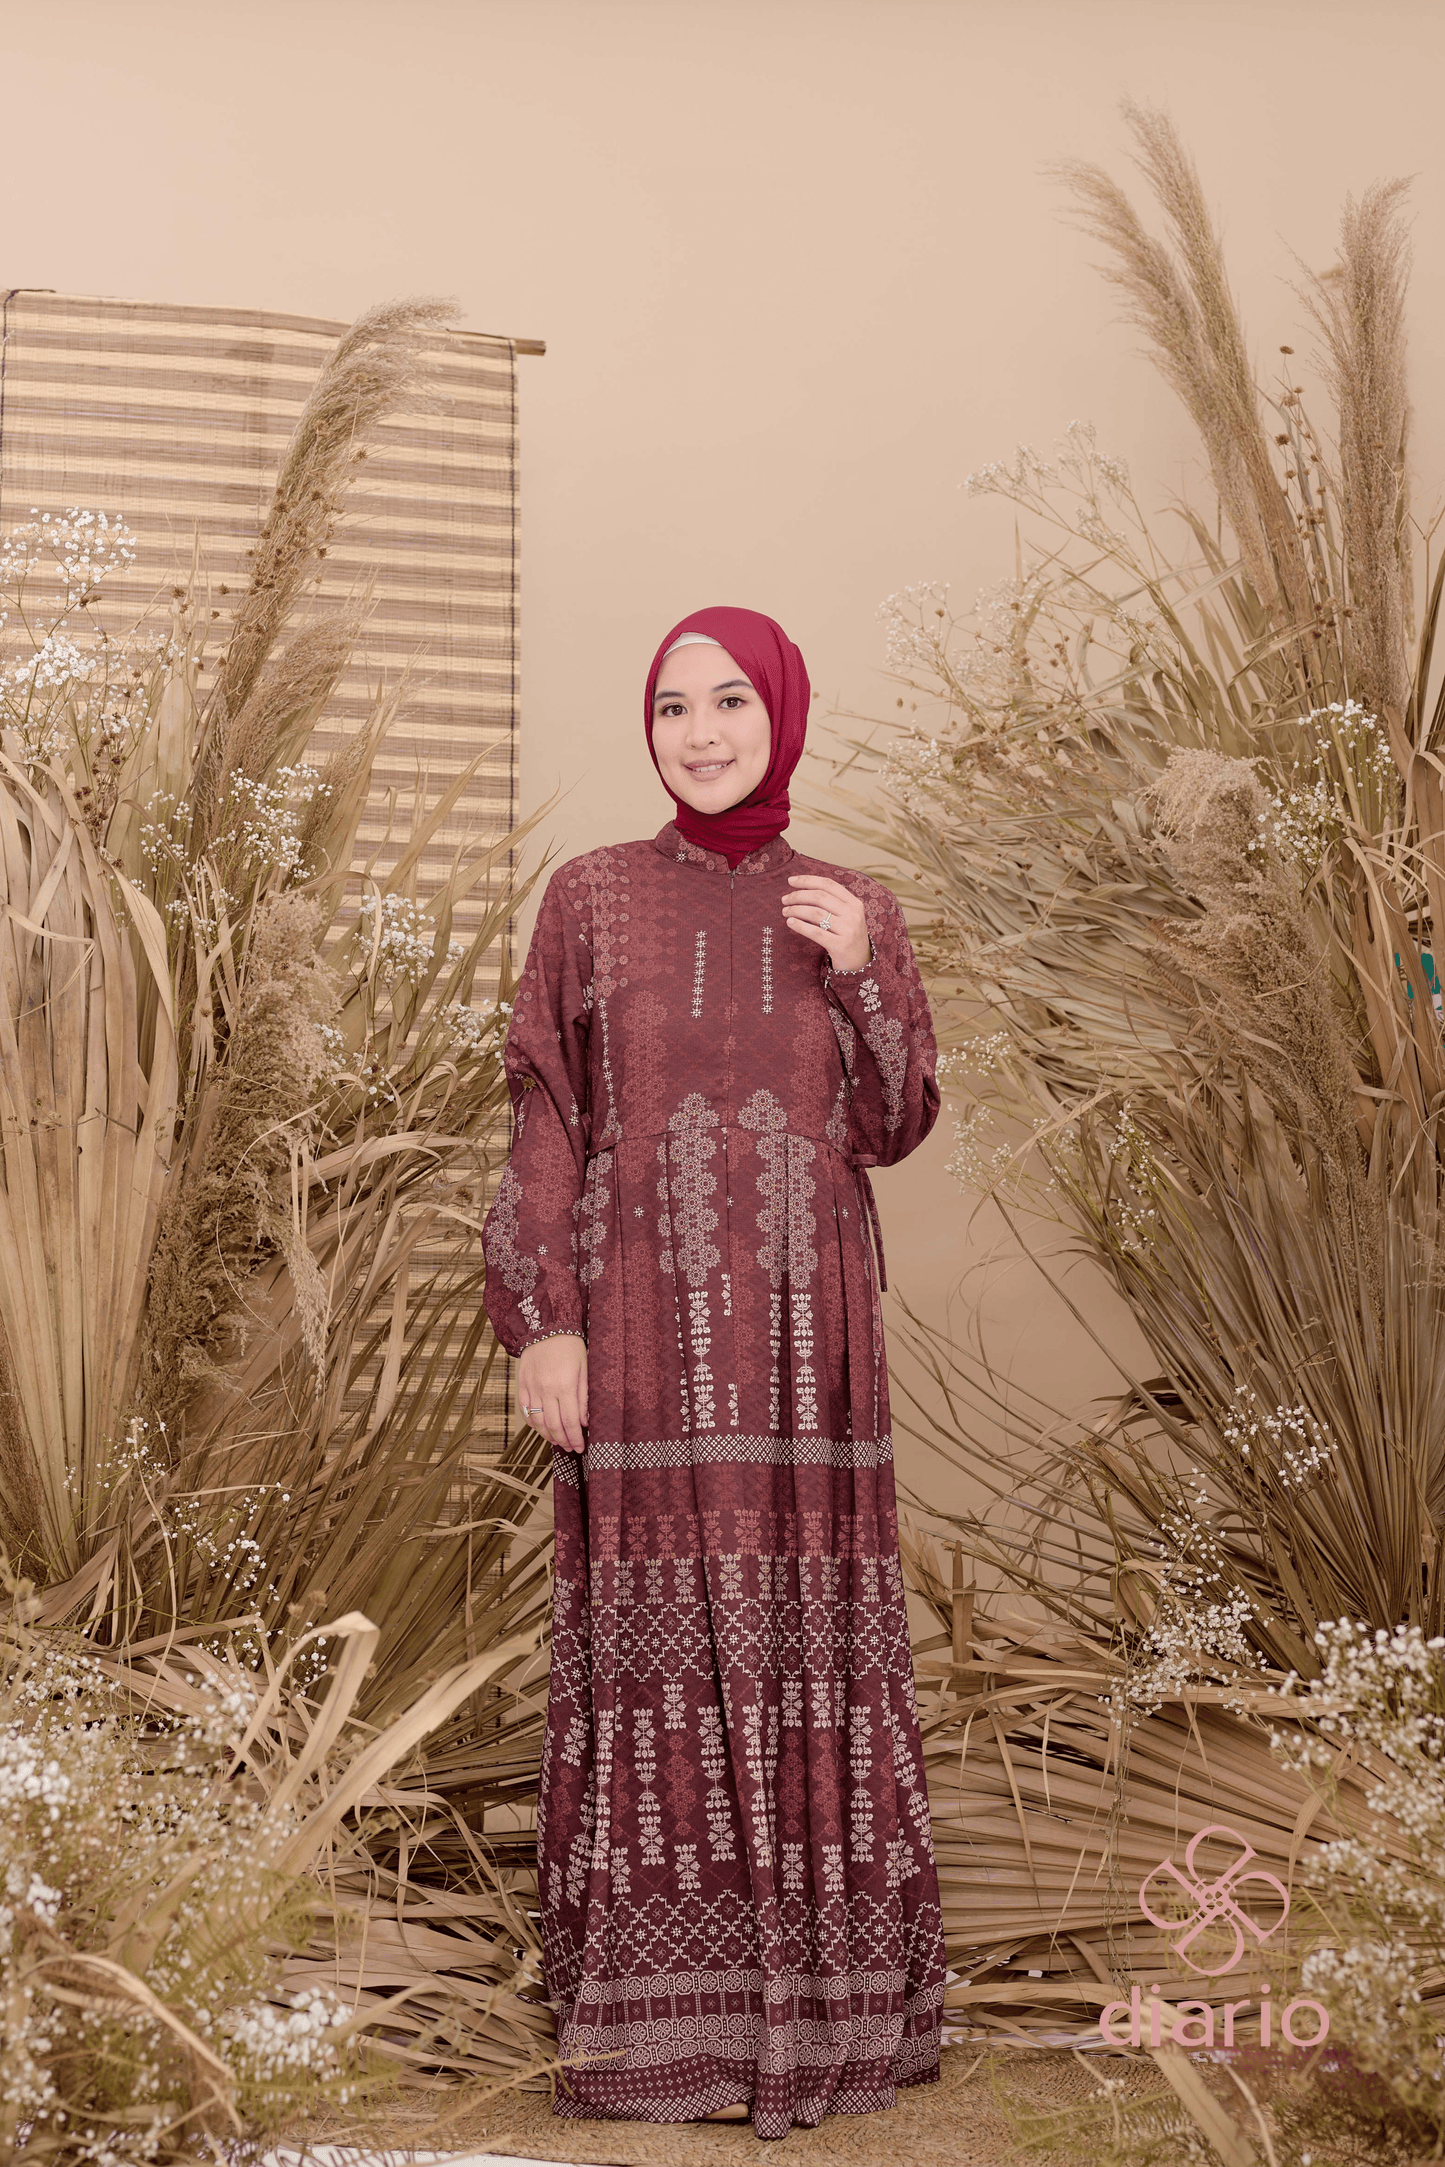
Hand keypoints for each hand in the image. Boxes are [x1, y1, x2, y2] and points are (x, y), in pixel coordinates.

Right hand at [517, 1333, 587, 1452]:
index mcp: (565, 1386)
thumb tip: (585, 1421)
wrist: (547, 1326)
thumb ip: (584, 1396)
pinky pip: (525, 1410)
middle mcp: (546, 1390)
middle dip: (564, 1441)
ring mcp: (532, 1388)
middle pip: (553, 1425)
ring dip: (548, 1435)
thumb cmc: (571, 1346)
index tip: (581, 1448)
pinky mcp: (522, 1384)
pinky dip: (533, 1422)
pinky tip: (541, 1427)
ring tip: (558, 1441)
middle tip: (572, 1448)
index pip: (570, 1422)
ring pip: (537, 1421)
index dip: (576, 1438)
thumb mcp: (585, 1369)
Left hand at [781, 875, 870, 971]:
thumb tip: (801, 890)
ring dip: (796, 910)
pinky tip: (790, 923)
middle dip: (798, 896)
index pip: (828, 885)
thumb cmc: (846, 935)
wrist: (859, 963)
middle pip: (820, 897)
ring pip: (816, 913)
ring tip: (785, 911)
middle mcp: (853, 914)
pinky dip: (800, 926)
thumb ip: (831, 902)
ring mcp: (848, 930)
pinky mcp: (840, 945)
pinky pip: (816, 932)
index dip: (807, 880)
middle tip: (784, 900)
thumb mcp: (846, 916)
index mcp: (854, 903)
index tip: (790, 881)